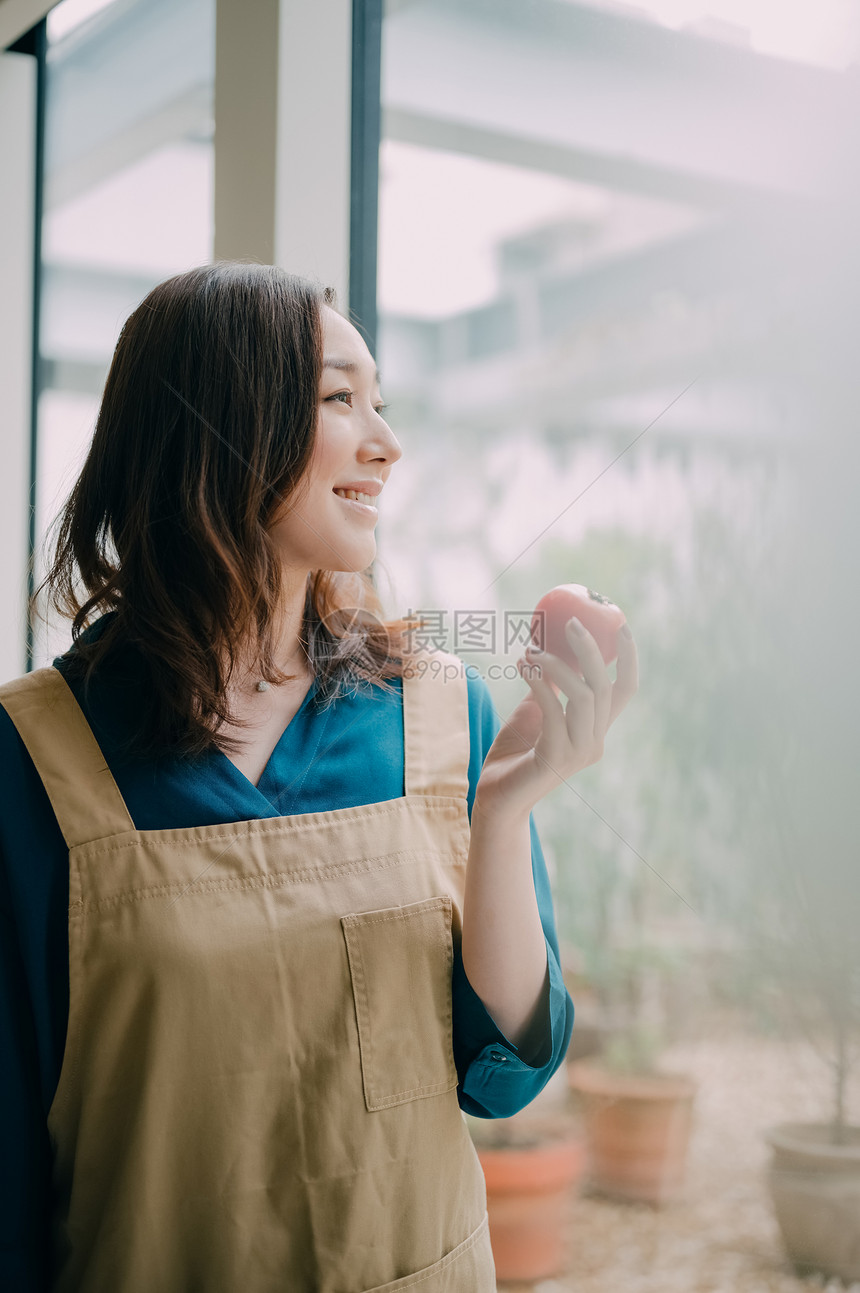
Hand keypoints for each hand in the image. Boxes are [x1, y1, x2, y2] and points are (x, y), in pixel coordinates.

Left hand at [473, 619, 638, 822]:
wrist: (496, 798)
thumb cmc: (515, 753)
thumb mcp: (536, 711)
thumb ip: (550, 686)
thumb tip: (551, 647)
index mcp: (596, 730)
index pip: (625, 691)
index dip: (629, 658)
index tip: (620, 624)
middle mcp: (594, 742)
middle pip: (605, 688)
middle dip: (591, 650)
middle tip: (570, 622)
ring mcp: (577, 753)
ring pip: (583, 697)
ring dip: (556, 666)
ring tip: (530, 650)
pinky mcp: (555, 759)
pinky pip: (553, 711)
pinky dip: (538, 683)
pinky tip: (522, 666)